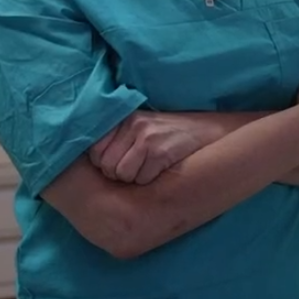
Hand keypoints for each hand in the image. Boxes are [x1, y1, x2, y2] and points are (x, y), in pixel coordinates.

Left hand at [89, 112, 219, 184]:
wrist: (208, 131)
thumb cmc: (170, 135)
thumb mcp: (142, 128)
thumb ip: (117, 138)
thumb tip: (89, 164)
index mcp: (125, 118)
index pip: (95, 152)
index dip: (106, 164)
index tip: (122, 162)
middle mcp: (133, 125)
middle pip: (107, 166)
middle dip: (119, 174)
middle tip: (138, 167)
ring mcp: (147, 137)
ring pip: (122, 174)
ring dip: (135, 178)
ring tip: (150, 167)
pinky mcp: (160, 152)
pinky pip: (142, 179)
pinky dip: (151, 180)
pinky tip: (162, 169)